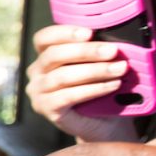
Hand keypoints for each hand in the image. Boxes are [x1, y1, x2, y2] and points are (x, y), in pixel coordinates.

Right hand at [25, 24, 145, 142]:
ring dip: (95, 71)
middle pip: (54, 55)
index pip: (44, 38)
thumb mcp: (97, 66)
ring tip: (119, 69)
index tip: (89, 32)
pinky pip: (68, 96)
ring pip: (62, 76)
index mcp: (45, 56)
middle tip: (112, 51)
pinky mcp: (46, 108)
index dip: (64, 33)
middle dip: (86, 51)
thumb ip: (97, 53)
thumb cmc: (100, 91)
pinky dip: (93, 89)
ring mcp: (38, 92)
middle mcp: (36, 73)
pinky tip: (112, 85)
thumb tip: (114, 40)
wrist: (103, 123)